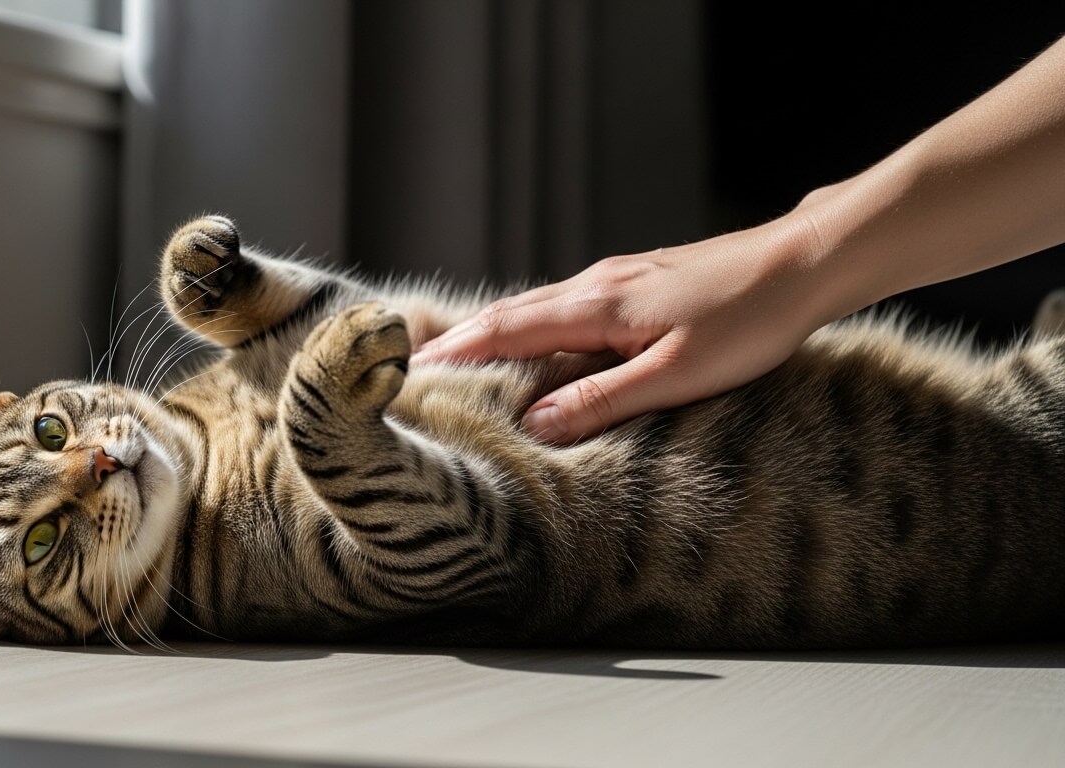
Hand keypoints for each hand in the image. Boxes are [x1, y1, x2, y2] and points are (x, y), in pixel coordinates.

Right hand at [410, 218, 833, 443]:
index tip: (410, 374)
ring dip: (494, 332)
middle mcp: (595, 284)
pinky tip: (538, 340)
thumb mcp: (676, 375)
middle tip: (417, 370)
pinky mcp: (639, 281)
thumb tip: (535, 424)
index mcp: (596, 307)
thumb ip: (603, 400)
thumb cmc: (749, 321)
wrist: (802, 262)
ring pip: (537, 305)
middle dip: (461, 342)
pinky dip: (533, 324)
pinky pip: (566, 304)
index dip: (456, 355)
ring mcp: (617, 278)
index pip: (505, 331)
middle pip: (510, 314)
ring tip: (460, 358)